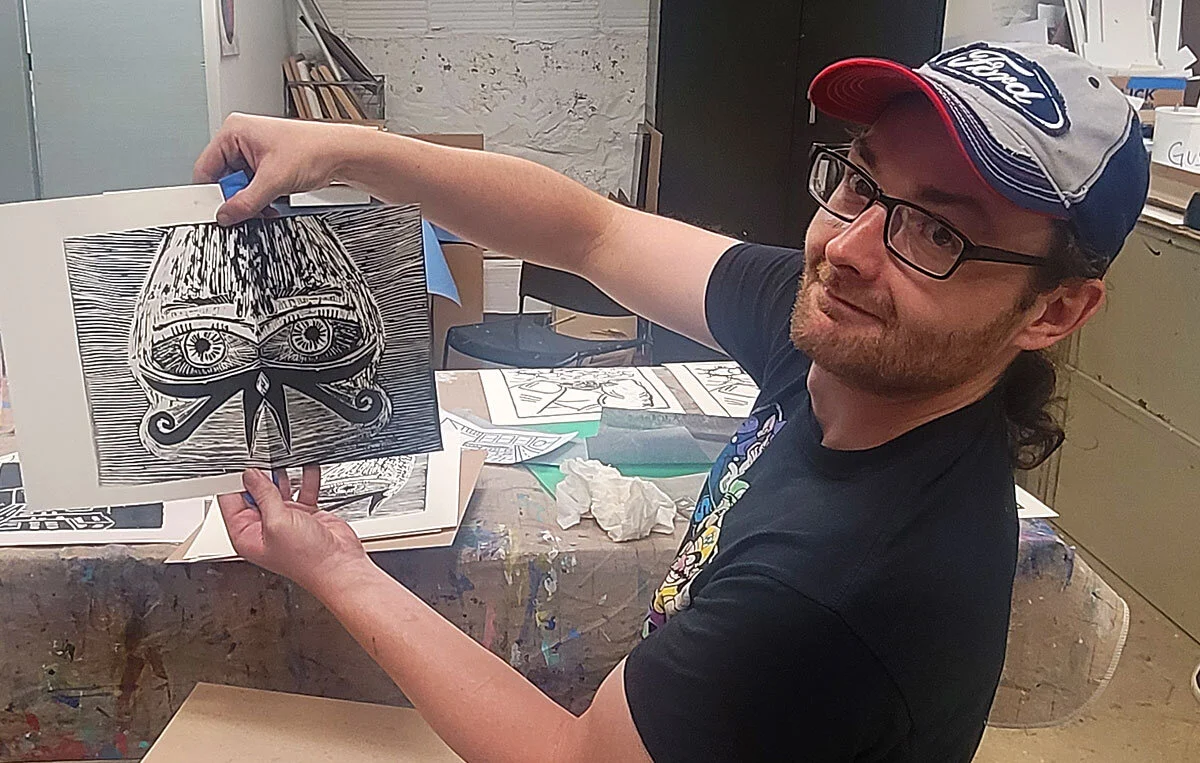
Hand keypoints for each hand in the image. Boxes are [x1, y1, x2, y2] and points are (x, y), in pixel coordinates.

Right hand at [193, 113, 375, 225]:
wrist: (341, 154)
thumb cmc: (314, 149)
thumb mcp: (273, 180)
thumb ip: (246, 202)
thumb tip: (226, 215)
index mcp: (234, 131)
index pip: (206, 167)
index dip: (212, 193)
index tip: (219, 212)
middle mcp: (242, 140)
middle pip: (223, 180)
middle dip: (237, 198)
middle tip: (250, 208)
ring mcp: (255, 154)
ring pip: (240, 187)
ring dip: (251, 201)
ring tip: (268, 202)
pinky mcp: (267, 167)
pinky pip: (254, 188)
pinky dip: (261, 200)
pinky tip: (273, 202)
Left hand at [217, 467, 371, 594]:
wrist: (339, 565)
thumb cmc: (307, 560)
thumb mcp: (277, 522)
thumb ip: (263, 495)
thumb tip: (251, 476)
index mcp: (247, 534)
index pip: (232, 502)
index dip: (233, 482)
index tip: (238, 464)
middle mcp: (264, 527)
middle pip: (255, 493)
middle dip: (260, 476)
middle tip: (263, 457)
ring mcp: (285, 519)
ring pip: (279, 489)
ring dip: (283, 475)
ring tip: (283, 458)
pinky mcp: (305, 514)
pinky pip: (302, 490)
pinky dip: (305, 478)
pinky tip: (306, 467)